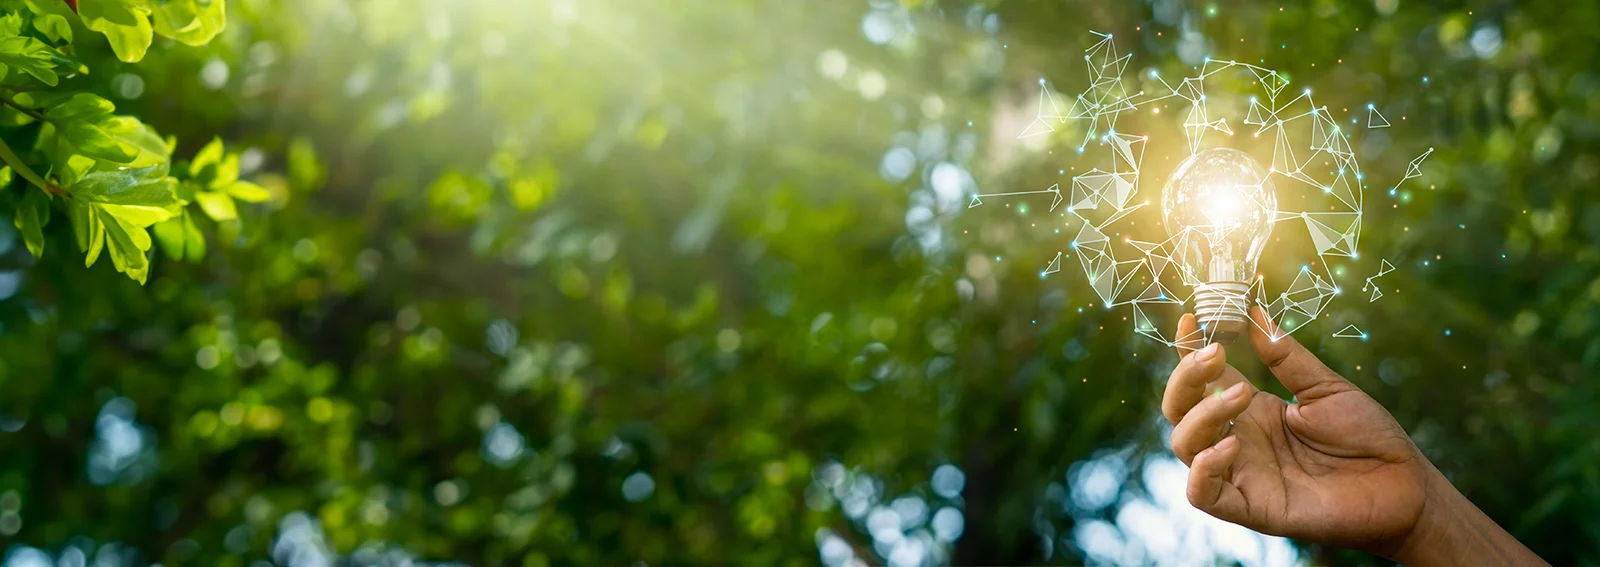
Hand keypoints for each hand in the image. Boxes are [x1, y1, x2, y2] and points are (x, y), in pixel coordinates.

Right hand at [1163, 307, 1427, 554]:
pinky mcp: (1250, 507)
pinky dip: (1204, 468)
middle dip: (1186, 378)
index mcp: (1250, 409)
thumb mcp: (1325, 387)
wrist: (1404, 486)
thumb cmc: (1367, 437)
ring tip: (1242, 395)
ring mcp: (1240, 473)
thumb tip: (1255, 312)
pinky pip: (1202, 493)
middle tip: (1215, 356)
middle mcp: (1236, 438)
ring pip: (1184, 444)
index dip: (1187, 350)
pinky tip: (1233, 444)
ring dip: (1202, 415)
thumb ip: (1286, 357)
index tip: (1190, 320)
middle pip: (1179, 408)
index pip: (1200, 378)